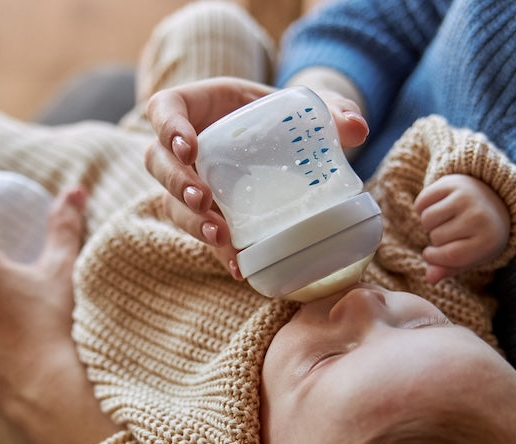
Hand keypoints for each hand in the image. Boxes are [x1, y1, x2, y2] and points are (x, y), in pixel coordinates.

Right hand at [144, 77, 368, 277]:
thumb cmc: (278, 113)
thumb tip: (358, 129)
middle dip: (176, 183)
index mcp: (196, 108)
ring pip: (171, 203)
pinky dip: (218, 252)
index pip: (163, 111)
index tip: (189, 147)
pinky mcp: (203, 215)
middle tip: (204, 198)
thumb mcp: (303, 104)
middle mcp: (183, 148)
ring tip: (220, 236)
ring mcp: (188, 183)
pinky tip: (238, 266)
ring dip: (191, 221)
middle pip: (157, 163)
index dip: (168, 129)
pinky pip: (200, 234)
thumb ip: (330, 110)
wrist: (280, 139)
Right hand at [414, 174, 511, 283]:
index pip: (449, 256)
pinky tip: (436, 207)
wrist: (493, 198)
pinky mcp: (452, 182)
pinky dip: (422, 207)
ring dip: (429, 223)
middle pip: (436, 237)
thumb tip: (430, 279)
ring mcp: (466, 197)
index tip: (431, 255)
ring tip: (444, 220)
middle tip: (450, 231)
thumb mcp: (470, 256)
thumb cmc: (478, 235)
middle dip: (437, 238)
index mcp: (488, 240)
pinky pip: (422, 201)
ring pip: (427, 219)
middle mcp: (479, 217)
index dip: (434, 258)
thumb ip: (449, 268)